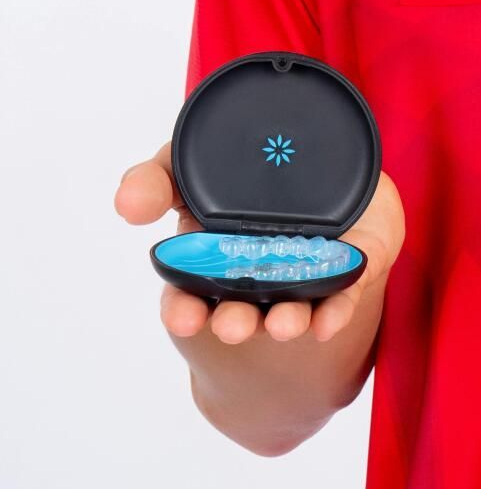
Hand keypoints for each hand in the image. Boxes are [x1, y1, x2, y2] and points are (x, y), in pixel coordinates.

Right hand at [114, 142, 404, 345]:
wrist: (314, 161)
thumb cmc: (239, 174)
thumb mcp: (188, 166)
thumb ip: (157, 180)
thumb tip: (126, 203)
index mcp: (210, 260)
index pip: (189, 294)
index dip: (183, 309)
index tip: (182, 317)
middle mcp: (252, 279)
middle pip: (239, 309)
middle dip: (233, 321)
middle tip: (232, 327)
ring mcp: (300, 276)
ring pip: (291, 308)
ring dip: (285, 320)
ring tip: (283, 325)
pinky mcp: (346, 268)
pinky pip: (341, 296)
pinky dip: (334, 309)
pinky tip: (326, 321)